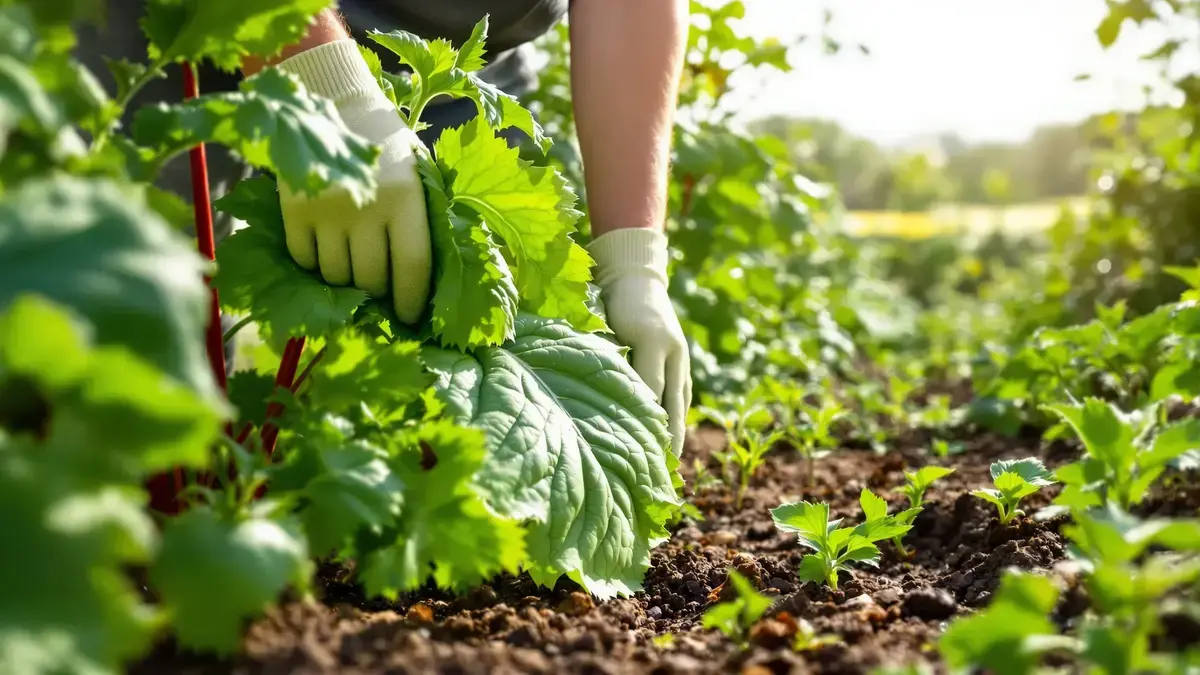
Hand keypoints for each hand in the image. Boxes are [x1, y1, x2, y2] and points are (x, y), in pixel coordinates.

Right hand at [275, 40, 430, 323]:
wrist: (335, 103)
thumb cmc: (388, 148)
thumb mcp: (419, 175)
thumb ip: (426, 218)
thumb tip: (441, 279)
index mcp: (407, 199)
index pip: (412, 268)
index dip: (410, 302)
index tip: (408, 318)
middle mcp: (367, 207)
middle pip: (370, 280)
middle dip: (377, 293)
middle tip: (379, 290)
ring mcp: (327, 210)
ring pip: (335, 275)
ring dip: (345, 279)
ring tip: (351, 264)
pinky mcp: (294, 210)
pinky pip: (304, 259)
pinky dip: (314, 262)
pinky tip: (325, 247)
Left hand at [589, 228, 691, 454]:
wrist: (635, 276)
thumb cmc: (607, 299)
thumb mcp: (599, 322)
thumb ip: (595, 353)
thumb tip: (577, 389)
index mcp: (651, 340)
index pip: (648, 390)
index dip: (642, 422)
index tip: (638, 453)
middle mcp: (671, 350)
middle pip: (671, 404)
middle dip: (666, 440)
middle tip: (659, 474)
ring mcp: (680, 357)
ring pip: (680, 404)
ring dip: (675, 436)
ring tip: (669, 468)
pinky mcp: (681, 362)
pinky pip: (681, 398)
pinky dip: (676, 422)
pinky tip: (670, 445)